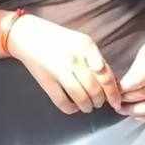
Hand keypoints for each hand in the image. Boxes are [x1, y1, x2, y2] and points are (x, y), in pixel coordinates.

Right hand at [6, 14, 123, 115]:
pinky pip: (63, 102)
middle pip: (94, 90)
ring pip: (81, 98)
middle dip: (100, 101)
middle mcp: (74, 58)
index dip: (113, 93)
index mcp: (85, 47)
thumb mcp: (81, 41)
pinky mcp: (46, 82)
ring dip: (87, 106)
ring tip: (88, 106)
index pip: (106, 76)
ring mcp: (59, 70)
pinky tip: (74, 107)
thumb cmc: (59, 39)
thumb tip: (111, 82)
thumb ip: (97, 59)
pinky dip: (71, 109)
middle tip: (99, 103)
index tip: (116, 102)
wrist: (28, 36)